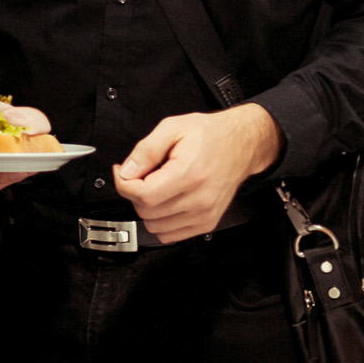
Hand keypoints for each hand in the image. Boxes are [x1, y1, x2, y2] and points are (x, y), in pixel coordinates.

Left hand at [113, 104, 281, 242]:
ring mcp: (204, 214)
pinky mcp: (207, 223)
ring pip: (156, 227)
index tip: (122, 173)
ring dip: (148, 209)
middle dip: (136, 194)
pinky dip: (161, 221)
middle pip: (147, 212)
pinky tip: (167, 201)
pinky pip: (170, 235)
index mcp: (189, 174)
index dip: (124, 185)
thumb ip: (146, 150)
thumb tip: (127, 171)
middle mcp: (199, 199)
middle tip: (142, 176)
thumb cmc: (211, 135)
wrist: (240, 144)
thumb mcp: (173, 127)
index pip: (144, 196)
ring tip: (158, 187)